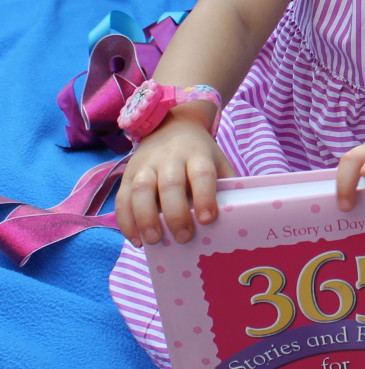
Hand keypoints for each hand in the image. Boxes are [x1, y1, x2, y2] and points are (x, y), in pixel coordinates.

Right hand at [115, 116, 235, 246]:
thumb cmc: (199, 154)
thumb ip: (227, 186)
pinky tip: (136, 240)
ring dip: (145, 218)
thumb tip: (238, 218)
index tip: (208, 220)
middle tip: (184, 238)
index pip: (202, 173)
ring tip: (154, 241)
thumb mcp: (218, 161)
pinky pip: (122, 198)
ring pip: (141, 190)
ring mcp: (146, 165)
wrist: (172, 127)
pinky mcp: (128, 174)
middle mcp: (170, 157)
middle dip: (175, 213)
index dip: (205, 196)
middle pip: (170, 184)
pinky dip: (126, 221)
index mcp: (197, 154)